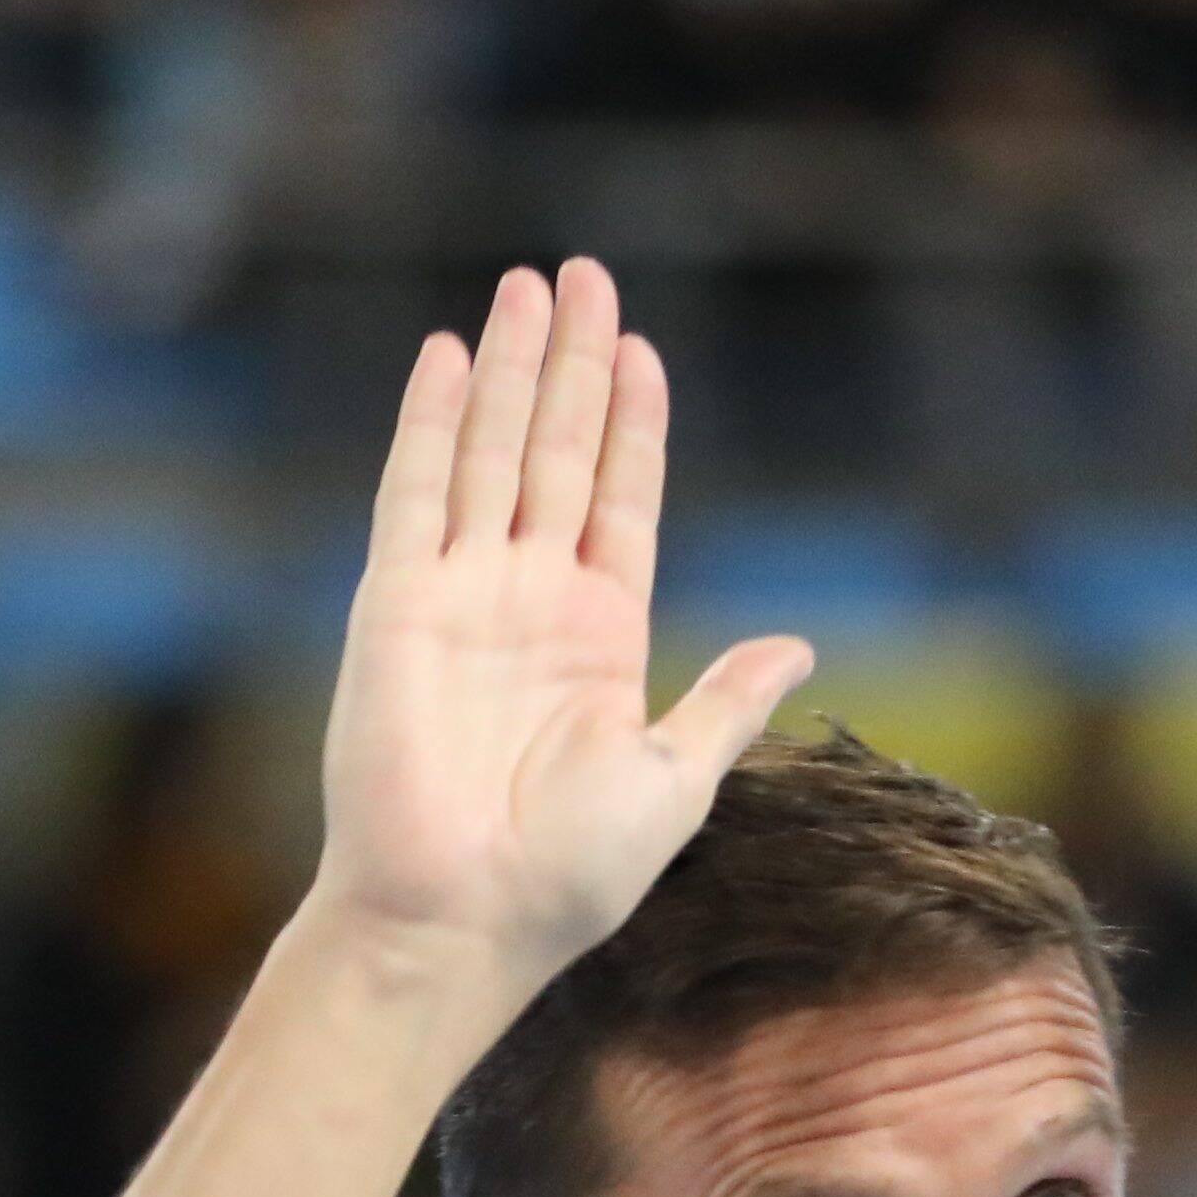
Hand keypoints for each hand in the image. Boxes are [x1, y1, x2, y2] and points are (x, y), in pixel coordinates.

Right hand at [306, 258, 816, 1002]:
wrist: (461, 923)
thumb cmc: (566, 878)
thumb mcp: (674, 781)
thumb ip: (724, 701)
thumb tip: (798, 643)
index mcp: (601, 638)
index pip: (621, 500)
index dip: (632, 422)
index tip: (642, 347)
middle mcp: (529, 602)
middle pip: (558, 453)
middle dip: (573, 364)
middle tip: (585, 273)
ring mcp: (461, 596)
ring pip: (493, 454)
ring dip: (511, 370)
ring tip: (530, 285)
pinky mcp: (398, 604)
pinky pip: (417, 493)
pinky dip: (433, 422)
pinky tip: (451, 353)